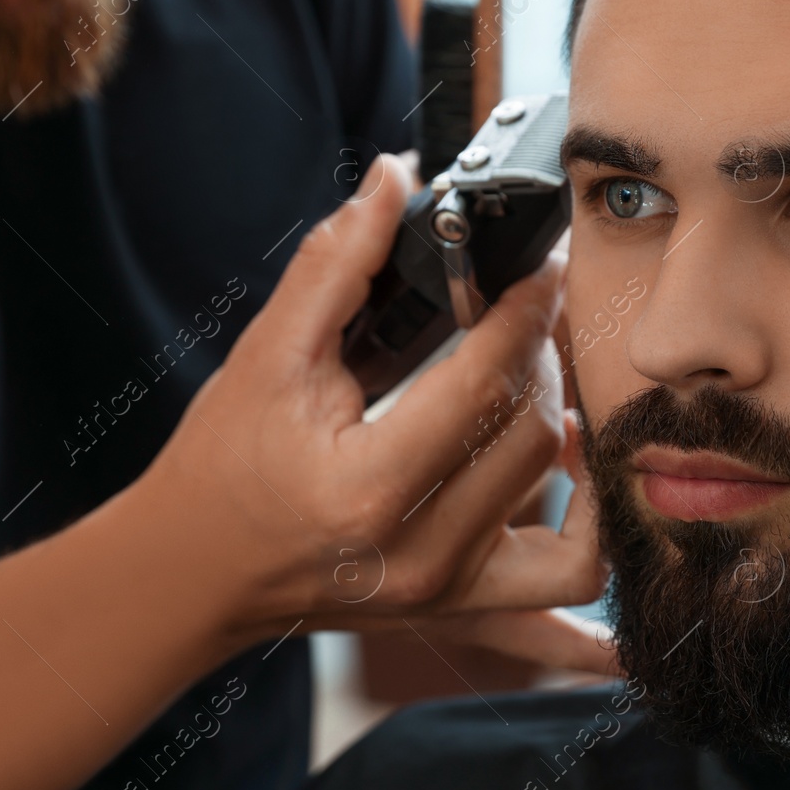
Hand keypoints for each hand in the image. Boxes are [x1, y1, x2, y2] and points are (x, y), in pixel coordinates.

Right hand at [130, 156, 610, 665]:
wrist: (194, 572)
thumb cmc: (222, 464)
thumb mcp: (268, 355)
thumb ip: (337, 263)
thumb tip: (394, 176)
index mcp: (369, 487)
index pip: (486, 381)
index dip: (525, 309)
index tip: (540, 265)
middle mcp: (420, 553)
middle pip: (536, 434)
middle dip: (542, 357)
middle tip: (523, 313)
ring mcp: (448, 594)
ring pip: (570, 505)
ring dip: (571, 432)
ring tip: (536, 385)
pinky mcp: (461, 612)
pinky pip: (566, 594)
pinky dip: (595, 538)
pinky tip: (588, 486)